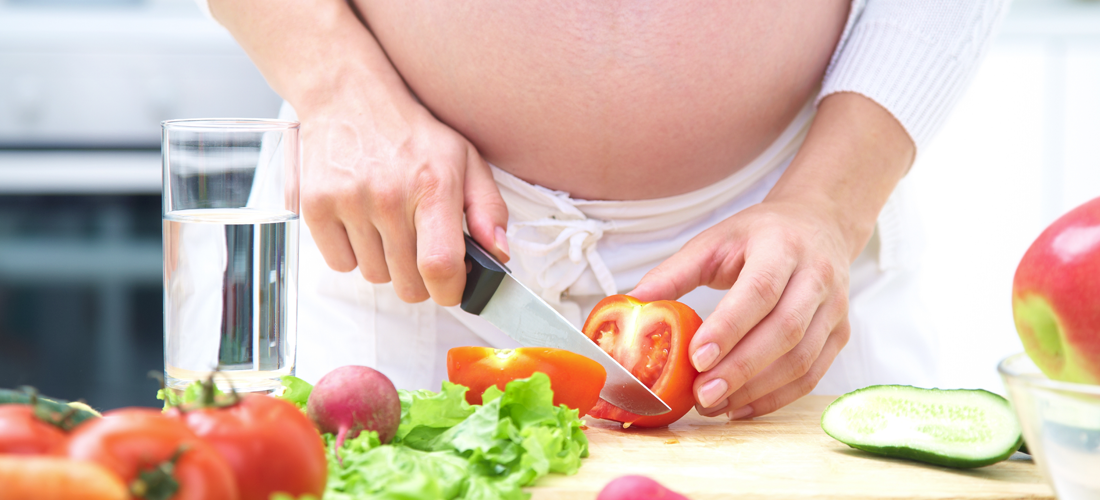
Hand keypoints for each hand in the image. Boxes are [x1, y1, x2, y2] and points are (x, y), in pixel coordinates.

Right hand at [298, 96, 509, 305]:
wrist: (350, 97)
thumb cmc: (412, 134)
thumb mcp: (466, 160)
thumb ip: (489, 210)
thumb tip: (500, 254)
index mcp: (433, 186)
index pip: (440, 266)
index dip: (450, 291)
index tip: (453, 287)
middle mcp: (389, 196)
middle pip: (408, 284)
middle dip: (421, 278)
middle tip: (420, 249)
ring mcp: (349, 202)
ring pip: (375, 276)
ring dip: (385, 263)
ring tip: (388, 226)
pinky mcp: (315, 206)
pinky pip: (340, 264)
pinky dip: (352, 254)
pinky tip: (361, 223)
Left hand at [630, 199, 851, 418]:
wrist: (819, 226)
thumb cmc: (759, 236)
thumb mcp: (714, 241)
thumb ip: (674, 273)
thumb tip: (631, 302)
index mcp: (783, 246)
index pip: (759, 291)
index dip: (729, 328)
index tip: (696, 358)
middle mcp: (817, 276)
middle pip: (785, 330)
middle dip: (741, 368)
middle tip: (702, 394)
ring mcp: (835, 308)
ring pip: (801, 359)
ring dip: (757, 390)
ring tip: (714, 405)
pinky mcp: (840, 334)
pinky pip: (811, 375)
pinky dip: (776, 398)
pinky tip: (740, 407)